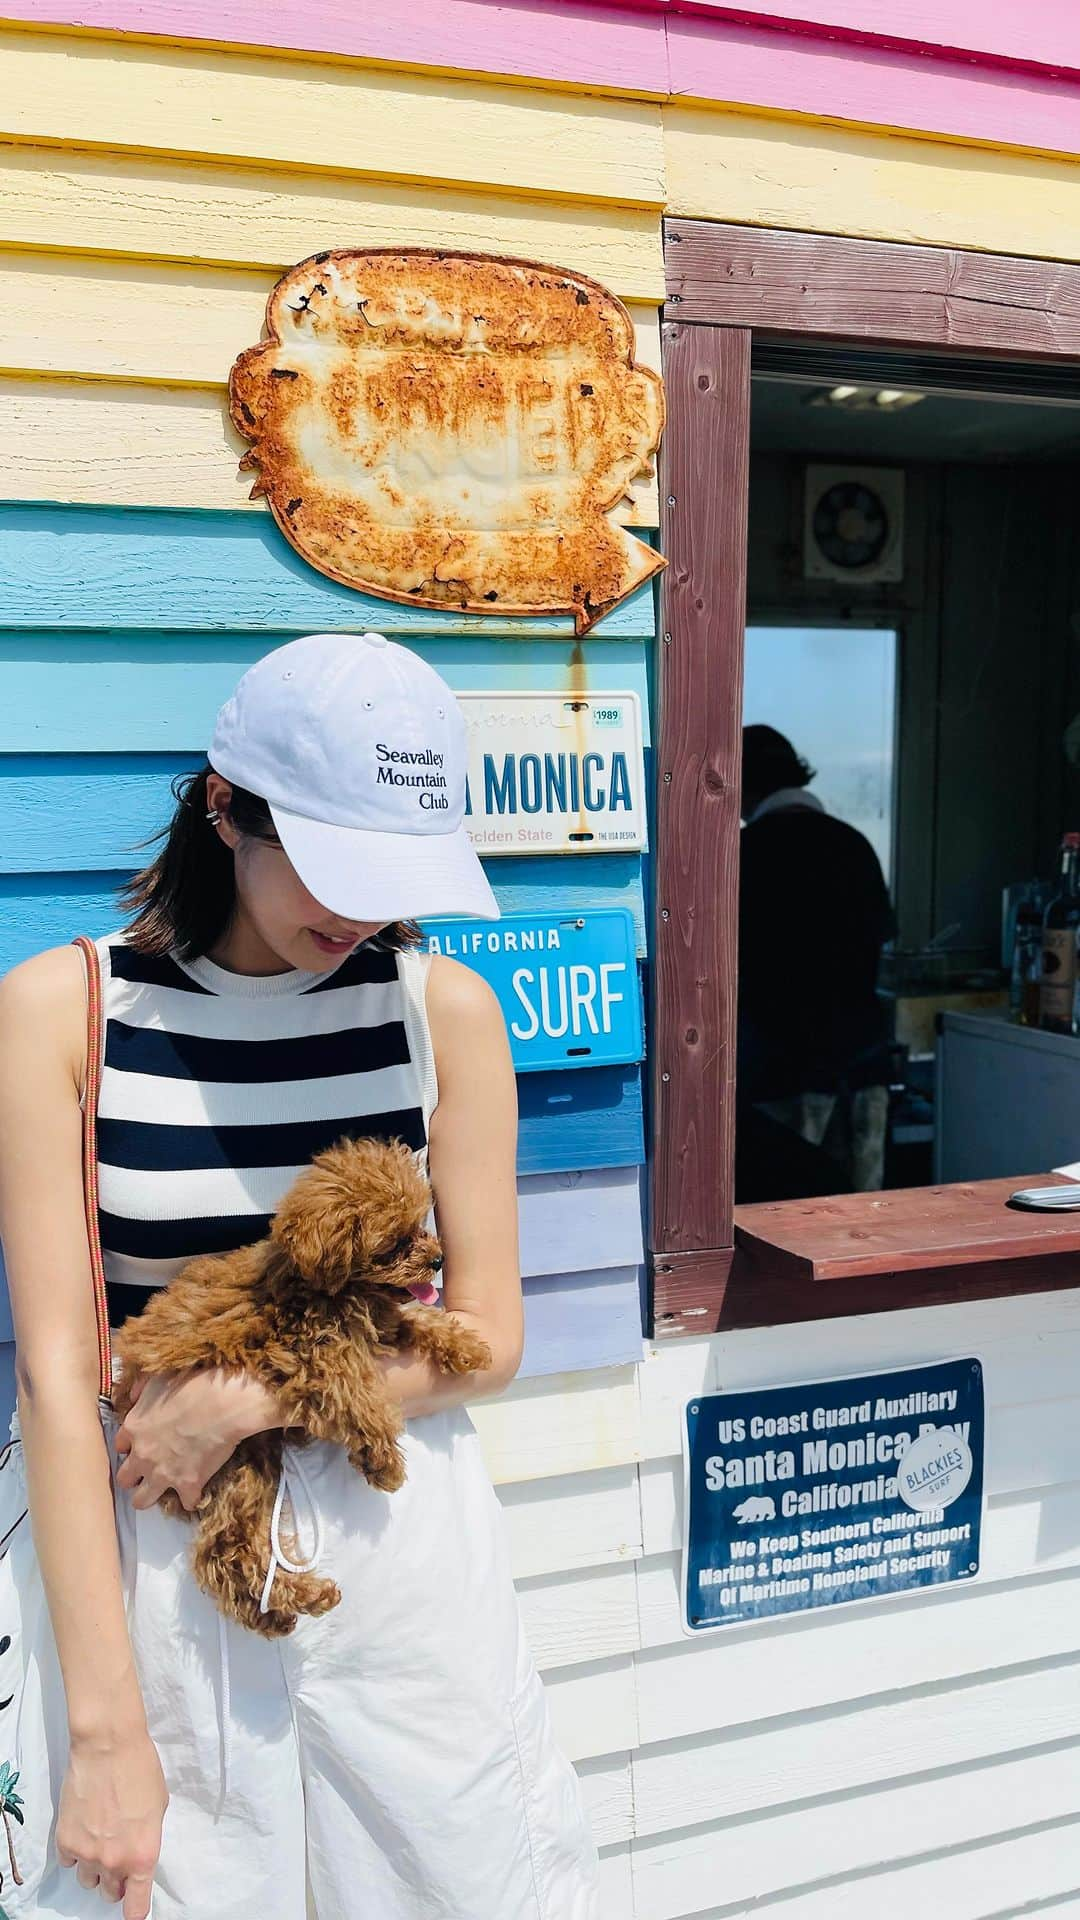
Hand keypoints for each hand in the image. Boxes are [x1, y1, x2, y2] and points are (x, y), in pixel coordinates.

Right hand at [57, 1724, 167, 1917]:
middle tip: (119, 1855)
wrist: (108, 1746)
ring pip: (88, 1881)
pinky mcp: (64, 1841)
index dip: (135, 1908)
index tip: (134, 1904)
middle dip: (116, 1880)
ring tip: (99, 1840)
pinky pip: (69, 1862)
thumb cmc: (141, 1770)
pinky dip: (75, 1852)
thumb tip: (136, 1852)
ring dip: (94, 1868)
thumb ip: (146, 1839)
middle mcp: (113, 1862)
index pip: (135, 1907)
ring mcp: (86, 1854)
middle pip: (110, 1895)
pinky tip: (83, 1829)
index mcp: (143, 1856)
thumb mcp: (158, 1808)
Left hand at [115, 1369, 282, 1511]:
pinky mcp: (187, 1484)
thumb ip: (140, 1389)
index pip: (119, 1447)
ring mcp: (163, 1473)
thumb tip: (132, 1397)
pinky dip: (192, 1498)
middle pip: (125, 1478)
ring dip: (151, 1495)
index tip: (142, 1444)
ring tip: (163, 1489)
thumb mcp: (159, 1377)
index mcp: (134, 1428)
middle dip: (135, 1475)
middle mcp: (142, 1455)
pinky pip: (186, 1503)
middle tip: (150, 1469)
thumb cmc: (194, 1382)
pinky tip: (197, 1490)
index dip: (131, 1446)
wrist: (225, 1401)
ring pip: (141, 1500)